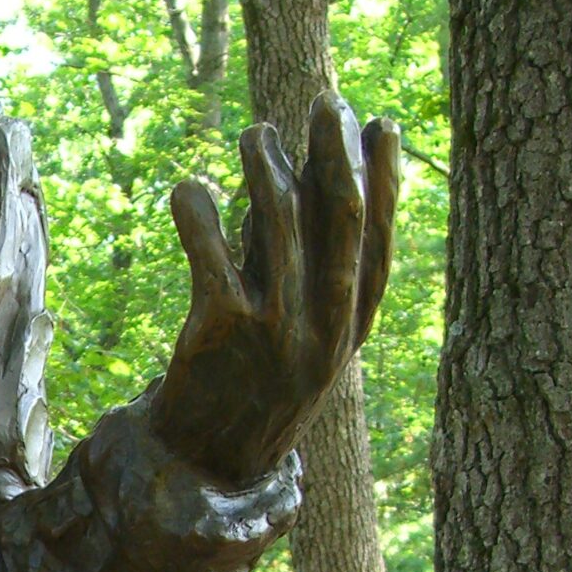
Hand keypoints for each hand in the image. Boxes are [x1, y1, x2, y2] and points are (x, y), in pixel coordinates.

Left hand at [148, 94, 397, 488]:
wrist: (199, 471)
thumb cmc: (245, 390)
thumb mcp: (291, 337)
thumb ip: (296, 270)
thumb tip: (293, 183)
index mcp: (346, 334)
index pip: (377, 247)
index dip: (385, 184)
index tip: (382, 123)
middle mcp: (320, 331)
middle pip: (338, 226)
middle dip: (335, 156)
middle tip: (324, 100)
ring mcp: (273, 333)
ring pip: (278, 232)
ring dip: (266, 172)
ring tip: (254, 133)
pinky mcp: (219, 336)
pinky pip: (212, 261)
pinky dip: (200, 218)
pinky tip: (187, 187)